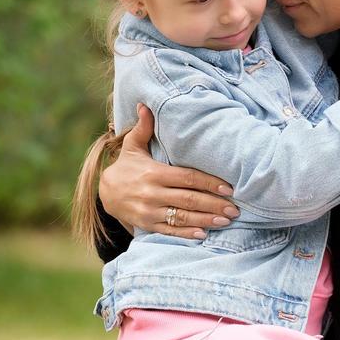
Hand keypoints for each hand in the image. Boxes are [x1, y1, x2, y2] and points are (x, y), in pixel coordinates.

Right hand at [98, 104, 237, 239]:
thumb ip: (143, 128)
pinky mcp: (146, 225)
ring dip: (205, 220)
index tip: (228, 188)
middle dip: (214, 204)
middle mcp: (152, 193)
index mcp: (154, 173)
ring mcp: (149, 211)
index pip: (187, 178)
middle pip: (188, 199)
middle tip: (234, 209)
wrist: (105, 192)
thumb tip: (145, 105)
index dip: (209, 183)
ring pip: (182, 217)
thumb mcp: (133, 146)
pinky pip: (170, 231)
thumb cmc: (126, 166)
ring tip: (225, 221)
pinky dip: (186, 234)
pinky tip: (203, 234)